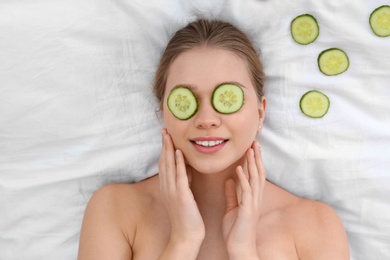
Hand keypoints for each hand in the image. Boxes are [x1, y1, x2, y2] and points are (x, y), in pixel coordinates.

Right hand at [159, 129, 204, 244]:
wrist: (186, 235)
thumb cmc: (186, 217)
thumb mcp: (182, 196)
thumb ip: (182, 181)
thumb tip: (186, 168)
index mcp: (167, 187)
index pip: (164, 164)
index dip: (164, 149)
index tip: (165, 136)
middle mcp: (167, 187)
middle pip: (164, 162)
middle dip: (164, 145)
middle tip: (164, 130)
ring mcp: (173, 191)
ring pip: (169, 166)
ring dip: (169, 150)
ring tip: (168, 135)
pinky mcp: (181, 196)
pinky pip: (180, 177)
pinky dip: (179, 163)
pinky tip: (179, 152)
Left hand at [222, 141, 265, 258]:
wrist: (239, 248)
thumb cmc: (236, 230)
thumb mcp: (232, 207)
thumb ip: (232, 193)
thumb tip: (229, 179)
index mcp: (251, 197)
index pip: (254, 174)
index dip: (254, 160)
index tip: (251, 147)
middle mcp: (255, 198)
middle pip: (258, 173)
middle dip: (257, 157)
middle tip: (254, 142)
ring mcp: (253, 203)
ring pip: (255, 179)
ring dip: (253, 164)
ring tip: (249, 150)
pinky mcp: (247, 210)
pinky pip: (246, 191)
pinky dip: (243, 179)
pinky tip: (239, 168)